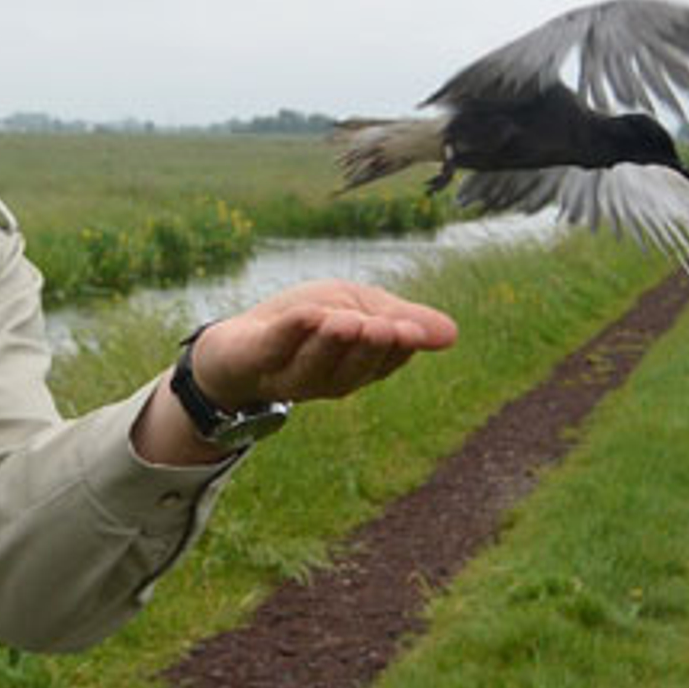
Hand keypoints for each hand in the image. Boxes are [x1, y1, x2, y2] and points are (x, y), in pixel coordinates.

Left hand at [191, 280, 458, 408]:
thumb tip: (453, 334)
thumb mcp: (356, 307)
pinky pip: (276, 348)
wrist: (235, 343)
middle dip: (372, 348)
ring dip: (334, 342)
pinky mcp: (256, 361)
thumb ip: (399, 318)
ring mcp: (290, 375)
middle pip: (355, 369)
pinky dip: (294, 331)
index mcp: (357, 366)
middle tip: (389, 328)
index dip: (400, 346)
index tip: (414, 330)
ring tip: (351, 321)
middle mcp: (328, 380)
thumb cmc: (302, 324)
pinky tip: (310, 313)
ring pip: (316, 365)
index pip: (387, 360)